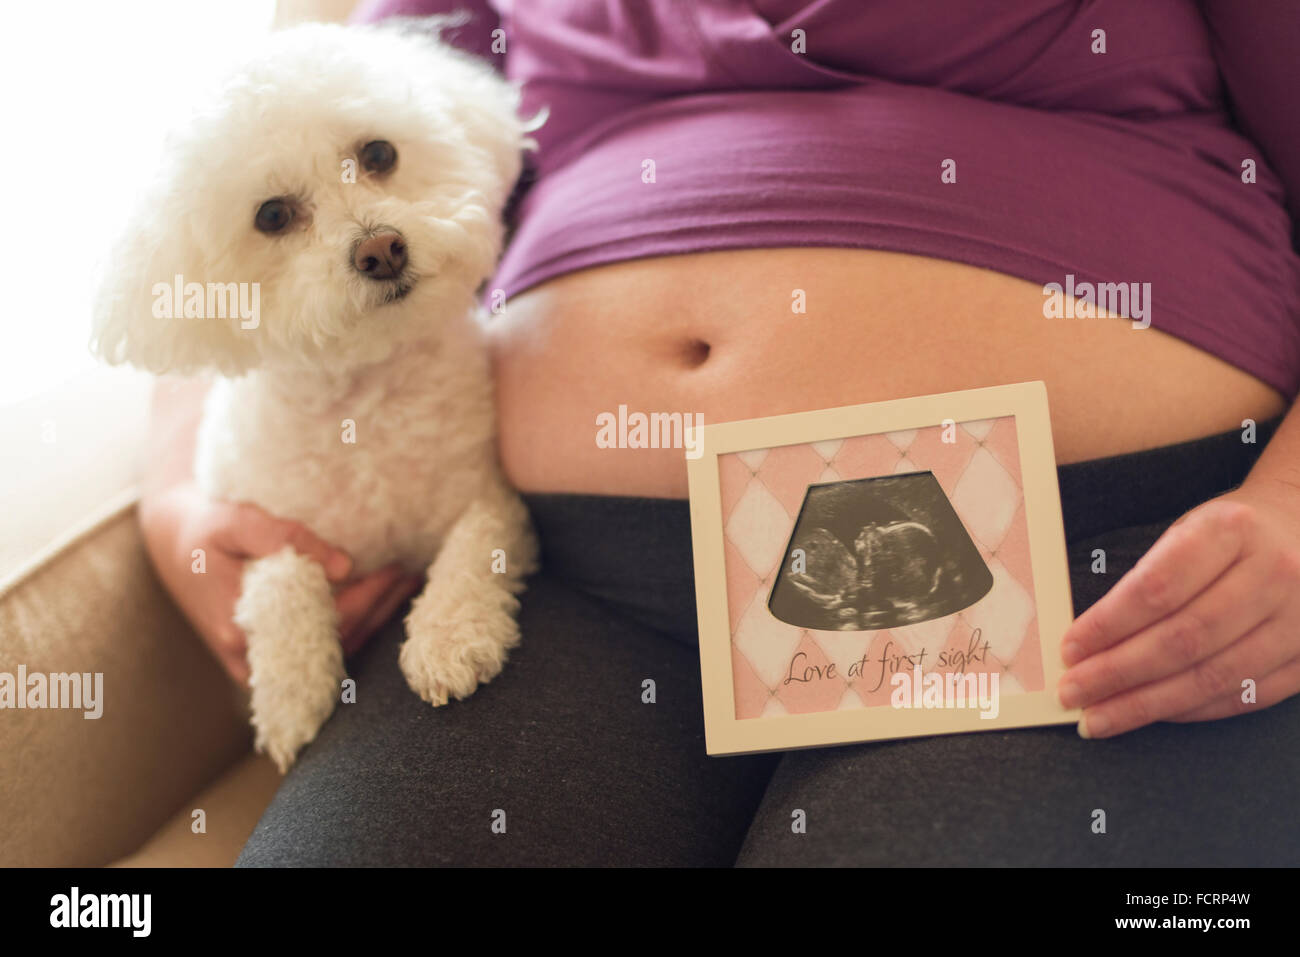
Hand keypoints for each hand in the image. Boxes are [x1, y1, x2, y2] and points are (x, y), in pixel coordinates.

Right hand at [140, 482, 421, 684]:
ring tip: (407, 581)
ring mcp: (267, 664)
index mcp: (242, 628)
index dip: (367, 596)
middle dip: (379, 605)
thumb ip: (284, 538)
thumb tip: (342, 566)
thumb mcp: (234, 521)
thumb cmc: (206, 530)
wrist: (176, 549)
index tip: (396, 568)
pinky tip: (386, 597)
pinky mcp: (276, 658)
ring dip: (377, 617)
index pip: (323, 622)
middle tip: (411, 571)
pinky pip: (329, 649)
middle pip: (337, 639)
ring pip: (337, 649)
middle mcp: (255, 658)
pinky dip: (361, 623)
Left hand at [1056, 484, 1299, 737]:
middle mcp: (1273, 573)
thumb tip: (1087, 642)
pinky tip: (1153, 714)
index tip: (1069, 649)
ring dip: (1148, 704)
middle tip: (1073, 693)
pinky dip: (1192, 711)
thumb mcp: (1187, 530)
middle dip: (1118, 673)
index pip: (1158, 588)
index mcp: (1232, 531)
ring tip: (1100, 717)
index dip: (1108, 625)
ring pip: (1213, 676)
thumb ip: (1145, 580)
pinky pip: (1245, 696)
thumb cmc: (1229, 536)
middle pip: (1183, 639)